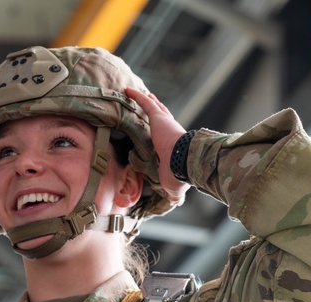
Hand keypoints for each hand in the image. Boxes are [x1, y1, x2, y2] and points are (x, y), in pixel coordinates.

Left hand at [125, 87, 190, 205]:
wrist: (183, 163)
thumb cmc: (180, 175)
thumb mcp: (175, 186)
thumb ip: (174, 192)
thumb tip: (177, 202)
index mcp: (174, 146)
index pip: (168, 135)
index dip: (163, 129)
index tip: (157, 127)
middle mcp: (171, 131)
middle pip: (162, 117)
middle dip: (156, 110)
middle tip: (150, 102)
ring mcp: (165, 123)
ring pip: (154, 108)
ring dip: (147, 100)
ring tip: (138, 94)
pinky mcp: (158, 118)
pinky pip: (145, 103)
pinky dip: (137, 96)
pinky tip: (127, 90)